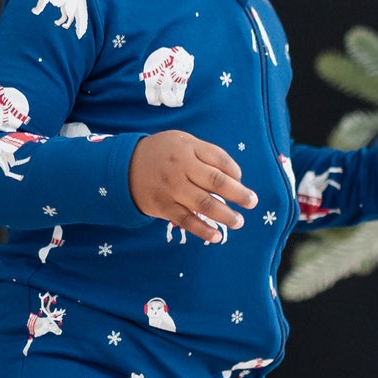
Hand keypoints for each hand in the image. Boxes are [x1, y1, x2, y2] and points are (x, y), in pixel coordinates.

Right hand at [128, 131, 258, 241]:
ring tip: (238, 221)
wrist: (124, 166)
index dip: (235, 173)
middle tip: (252, 202)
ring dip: (224, 215)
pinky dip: (203, 230)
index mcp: (188, 149)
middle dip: (238, 194)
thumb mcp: (183, 142)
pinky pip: (187, 220)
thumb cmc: (163, 153)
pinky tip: (216, 235)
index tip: (241, 182)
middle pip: (215, 182)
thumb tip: (235, 177)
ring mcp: (172, 189)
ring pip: (203, 204)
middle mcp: (181, 168)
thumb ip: (208, 154)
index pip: (219, 160)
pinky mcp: (163, 207)